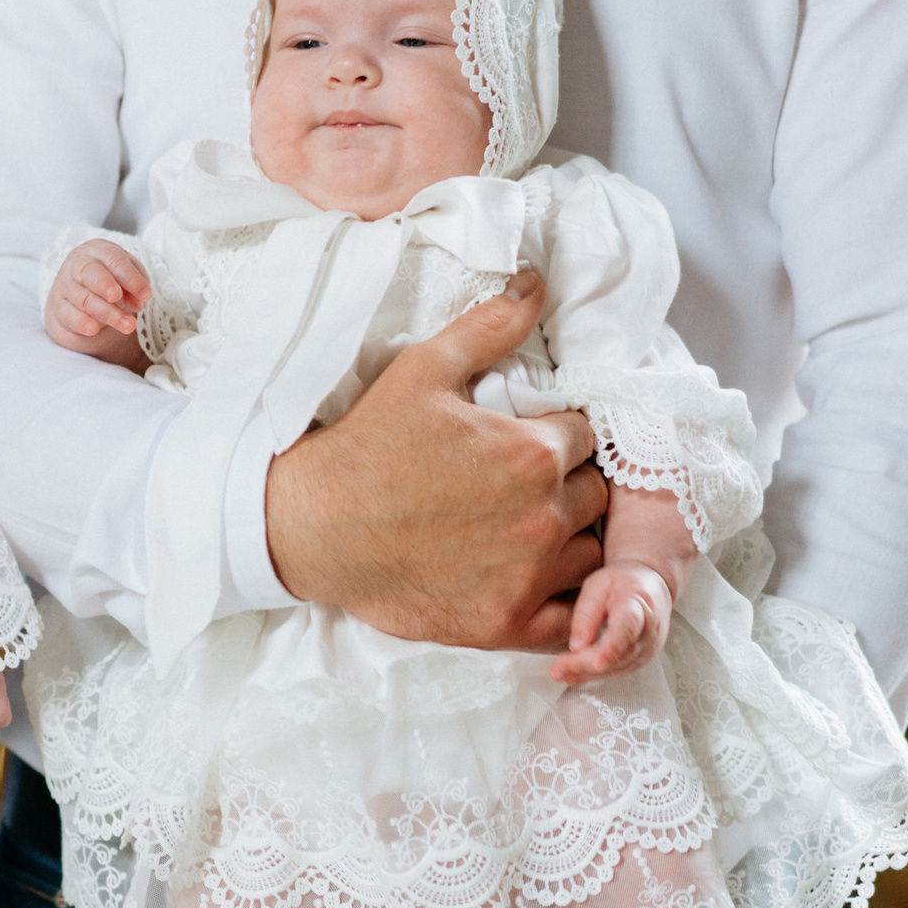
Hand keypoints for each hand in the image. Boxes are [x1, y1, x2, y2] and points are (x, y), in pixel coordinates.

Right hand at [44, 240, 152, 370]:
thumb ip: (134, 286)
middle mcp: (77, 265)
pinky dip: (81, 322)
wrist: (76, 287)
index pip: (113, 260)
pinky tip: (94, 329)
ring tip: (128, 326)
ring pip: (84, 299)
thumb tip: (138, 303)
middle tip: (117, 297)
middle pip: (89, 273)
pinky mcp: (59, 307)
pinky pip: (68, 315)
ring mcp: (65, 286)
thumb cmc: (108, 276)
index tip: (146, 295)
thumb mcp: (125, 275)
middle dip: (104, 284)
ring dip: (107, 314)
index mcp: (98, 250)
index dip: (130, 277)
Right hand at [263, 271, 607, 650]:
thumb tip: (537, 283)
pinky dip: (564, 604)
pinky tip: (534, 583)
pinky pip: (569, 618)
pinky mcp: (505, 624)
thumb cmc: (366, 449)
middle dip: (569, 486)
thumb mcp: (423, 370)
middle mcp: (542, 517)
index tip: (526, 444)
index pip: (586, 436)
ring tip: (522, 533)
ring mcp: (527, 577)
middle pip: (596, 495)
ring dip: (568, 542)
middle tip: (522, 488)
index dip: (557, 436)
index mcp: (532, 454)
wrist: (311, 527)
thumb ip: (491, 327)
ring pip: (590, 555)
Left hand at [550, 561, 672, 683]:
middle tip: (557, 668)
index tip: (596, 662)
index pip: (627, 630)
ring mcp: (647, 648)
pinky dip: (593, 675)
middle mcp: (648, 632)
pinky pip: (616, 671)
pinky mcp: (640, 658)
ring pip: (616, 668)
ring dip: (586, 674)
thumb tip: (576, 647)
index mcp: (638, 606)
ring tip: (558, 673)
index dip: (612, 648)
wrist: (649, 586)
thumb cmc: (622, 582)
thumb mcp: (597, 586)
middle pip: (617, 654)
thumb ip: (586, 615)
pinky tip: (571, 675)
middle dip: (586, 665)